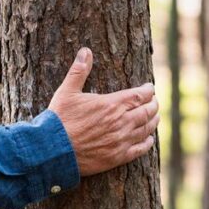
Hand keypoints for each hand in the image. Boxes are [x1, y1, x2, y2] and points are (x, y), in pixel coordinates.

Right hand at [47, 48, 158, 175]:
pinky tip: (148, 138)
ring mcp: (122, 140)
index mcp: (112, 104)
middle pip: (148, 111)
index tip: (149, 87)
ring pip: (147, 128)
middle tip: (154, 101)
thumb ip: (79, 71)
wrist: (53, 149)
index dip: (148, 90)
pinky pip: (141, 148)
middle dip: (154, 104)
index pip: (141, 94)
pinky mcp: (118, 156)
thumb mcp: (67, 92)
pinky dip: (148, 142)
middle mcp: (122, 122)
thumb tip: (85, 51)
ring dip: (153, 121)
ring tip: (154, 117)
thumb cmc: (59, 119)